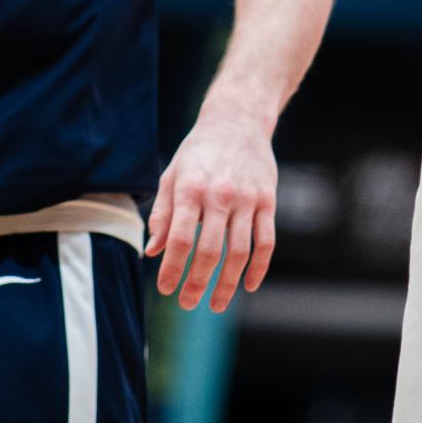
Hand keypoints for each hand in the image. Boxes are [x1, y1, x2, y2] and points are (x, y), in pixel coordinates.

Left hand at [146, 107, 277, 312]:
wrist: (238, 119)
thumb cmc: (199, 151)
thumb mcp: (172, 175)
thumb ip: (162, 215)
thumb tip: (153, 251)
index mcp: (191, 189)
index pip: (181, 239)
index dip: (172, 269)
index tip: (165, 289)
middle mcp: (220, 195)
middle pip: (209, 251)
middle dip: (197, 283)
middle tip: (188, 304)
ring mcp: (248, 199)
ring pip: (239, 252)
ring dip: (228, 284)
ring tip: (216, 303)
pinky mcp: (268, 200)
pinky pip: (266, 241)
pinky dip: (259, 267)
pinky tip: (249, 285)